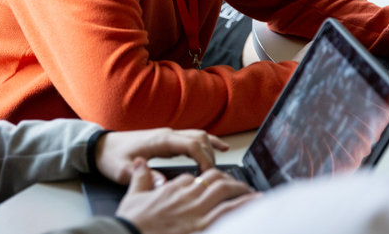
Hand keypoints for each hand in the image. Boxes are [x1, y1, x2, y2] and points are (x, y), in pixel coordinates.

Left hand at [96, 128, 228, 184]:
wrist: (101, 147)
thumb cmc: (111, 157)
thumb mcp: (122, 171)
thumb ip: (143, 177)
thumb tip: (163, 184)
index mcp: (160, 140)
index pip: (192, 144)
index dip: (205, 158)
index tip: (208, 174)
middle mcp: (167, 134)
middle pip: (199, 139)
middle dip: (210, 157)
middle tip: (213, 177)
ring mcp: (168, 135)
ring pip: (199, 137)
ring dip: (210, 150)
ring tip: (217, 168)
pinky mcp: (168, 140)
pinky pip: (193, 137)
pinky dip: (209, 142)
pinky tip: (221, 147)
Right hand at [116, 158, 256, 233]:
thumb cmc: (132, 222)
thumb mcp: (133, 196)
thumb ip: (140, 177)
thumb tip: (141, 162)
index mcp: (172, 188)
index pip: (194, 178)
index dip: (203, 181)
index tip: (209, 185)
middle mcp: (187, 196)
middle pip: (214, 179)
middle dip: (229, 181)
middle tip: (238, 186)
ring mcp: (197, 211)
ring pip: (225, 192)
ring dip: (241, 190)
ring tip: (253, 193)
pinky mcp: (202, 227)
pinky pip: (228, 213)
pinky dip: (244, 207)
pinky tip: (256, 205)